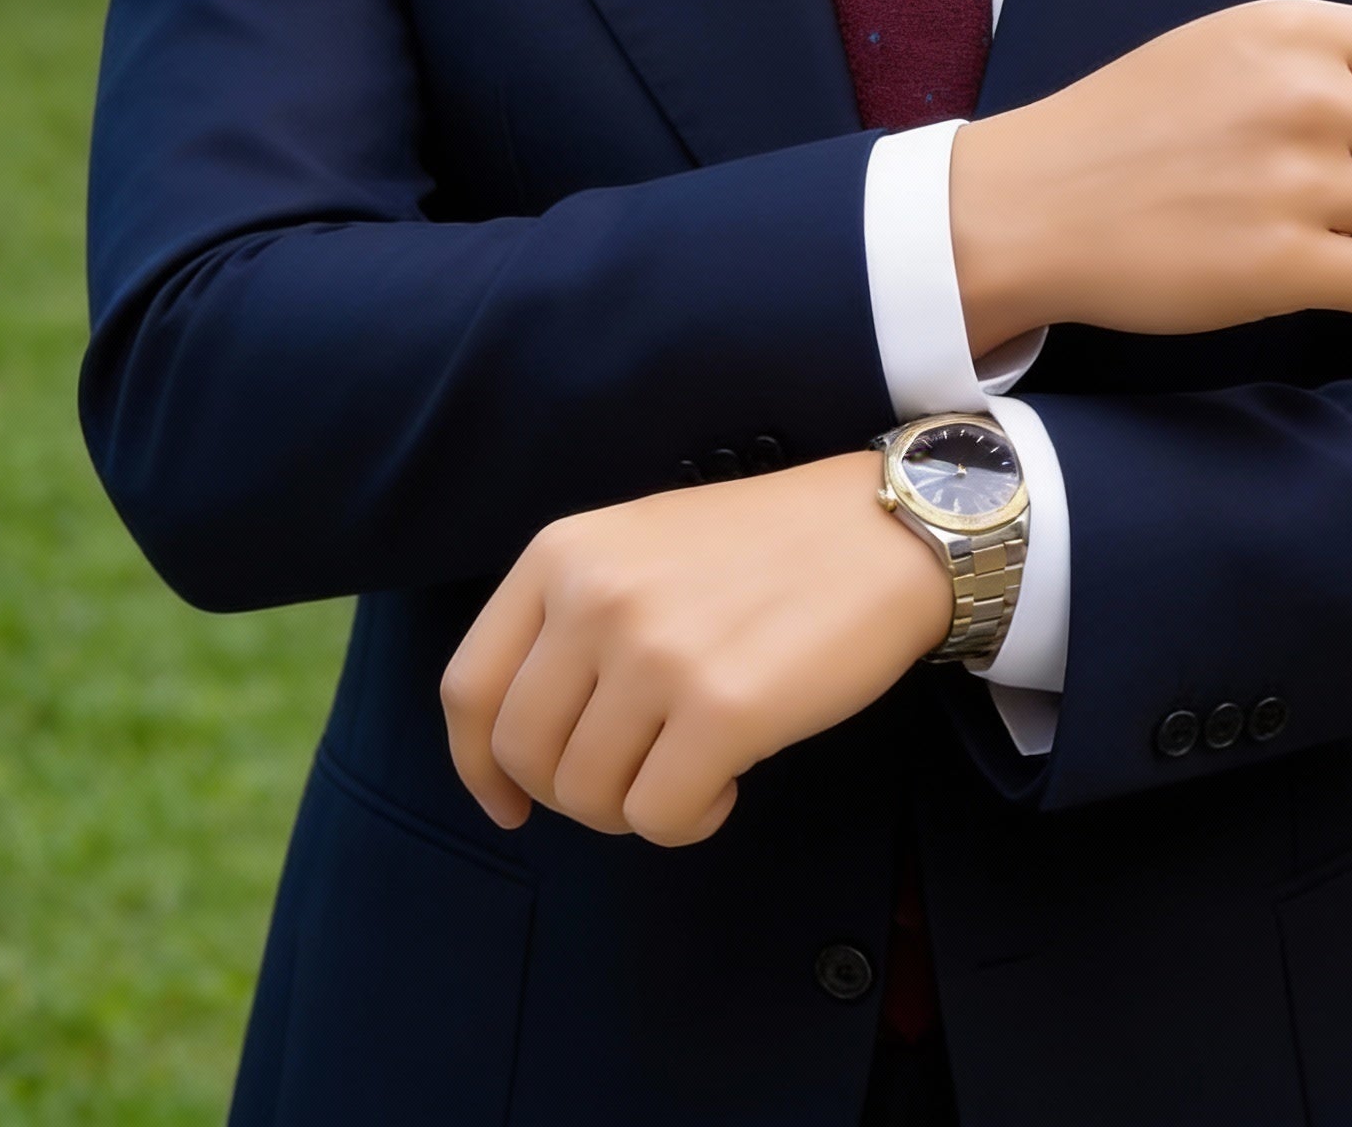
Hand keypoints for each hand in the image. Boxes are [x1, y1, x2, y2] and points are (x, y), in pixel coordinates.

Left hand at [440, 451, 951, 845]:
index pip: (469, 687)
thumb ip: (573, 618)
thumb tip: (526, 744)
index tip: (509, 803)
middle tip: (633, 781)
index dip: (477, 766)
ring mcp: (655, 655)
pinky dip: (688, 822)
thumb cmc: (767, 546)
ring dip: (635, 808)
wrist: (882, 529)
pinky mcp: (721, 711)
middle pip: (523, 755)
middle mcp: (594, 599)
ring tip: (692, 769)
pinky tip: (726, 785)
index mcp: (562, 554)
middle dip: (570, 795)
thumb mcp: (641, 546)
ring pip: (587, 796)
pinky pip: (659, 818)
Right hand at [951, 0, 1351, 351]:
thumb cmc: (1124, 124)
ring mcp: (1295, 183)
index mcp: (1293, 31)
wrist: (1030, 205)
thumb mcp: (1222, 45)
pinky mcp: (1281, 267)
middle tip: (1347, 190)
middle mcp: (1304, 97)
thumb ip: (1336, 45)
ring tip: (1319, 231)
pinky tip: (1309, 273)